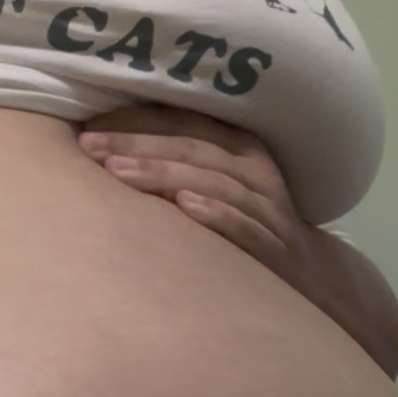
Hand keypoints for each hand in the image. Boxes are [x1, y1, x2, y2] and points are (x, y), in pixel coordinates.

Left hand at [77, 105, 335, 305]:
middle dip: (137, 143)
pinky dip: (216, 215)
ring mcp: (267, 209)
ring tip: (119, 171)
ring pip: (213, 181)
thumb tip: (109, 154)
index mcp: (239, 149)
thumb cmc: (244, 229)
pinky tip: (184, 206)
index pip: (185, 124)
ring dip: (164, 173)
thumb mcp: (217, 190)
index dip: (138, 119)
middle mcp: (254, 172)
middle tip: (89, 145)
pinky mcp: (274, 248)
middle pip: (192, 147)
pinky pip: (244, 226)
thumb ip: (177, 168)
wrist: (309, 277)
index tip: (89, 123)